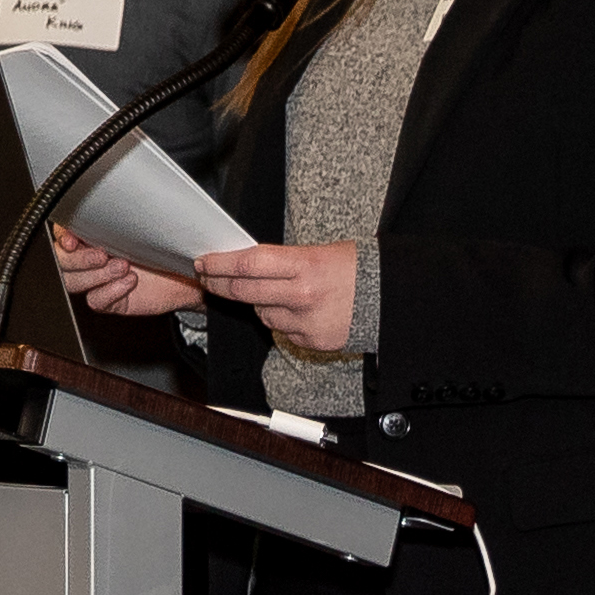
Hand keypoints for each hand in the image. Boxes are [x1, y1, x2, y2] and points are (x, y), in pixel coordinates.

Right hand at [51, 226, 202, 315]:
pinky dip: (111, 291)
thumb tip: (110, 197)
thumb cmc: (166, 246)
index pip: (62, 235)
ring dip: (97, 275)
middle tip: (104, 254)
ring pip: (74, 282)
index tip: (73, 240)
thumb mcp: (146, 223)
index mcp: (92, 235)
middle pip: (63, 262)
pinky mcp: (109, 300)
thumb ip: (122, 214)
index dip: (62, 238)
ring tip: (123, 267)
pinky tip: (129, 281)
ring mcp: (97, 280)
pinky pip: (95, 300)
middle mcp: (90, 258)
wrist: (186, 275)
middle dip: (80, 259)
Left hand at [196, 241, 358, 352]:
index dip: (219, 264)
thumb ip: (284, 260)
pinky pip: (282, 330)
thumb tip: (247, 263)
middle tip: (210, 277)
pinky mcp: (310, 341)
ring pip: (261, 313)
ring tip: (279, 291)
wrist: (389, 300)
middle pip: (243, 291)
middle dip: (220, 284)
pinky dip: (283, 320)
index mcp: (304, 266)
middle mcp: (301, 295)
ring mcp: (304, 322)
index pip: (247, 264)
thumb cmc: (357, 270)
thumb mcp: (320, 252)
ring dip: (259, 302)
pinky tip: (300, 309)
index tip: (204, 262)